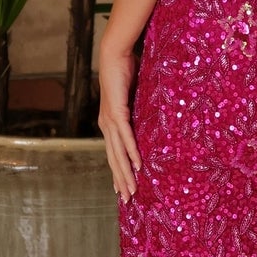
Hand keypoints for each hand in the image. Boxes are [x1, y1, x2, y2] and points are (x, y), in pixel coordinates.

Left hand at [97, 44, 141, 201]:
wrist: (114, 55)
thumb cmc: (124, 73)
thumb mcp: (133, 98)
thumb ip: (138, 110)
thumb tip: (150, 118)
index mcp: (109, 124)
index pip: (114, 154)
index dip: (118, 173)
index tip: (123, 190)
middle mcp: (106, 125)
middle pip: (114, 159)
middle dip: (121, 181)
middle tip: (128, 200)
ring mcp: (110, 120)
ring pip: (118, 153)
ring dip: (126, 173)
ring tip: (133, 190)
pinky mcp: (117, 113)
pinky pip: (126, 137)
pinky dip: (131, 152)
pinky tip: (138, 165)